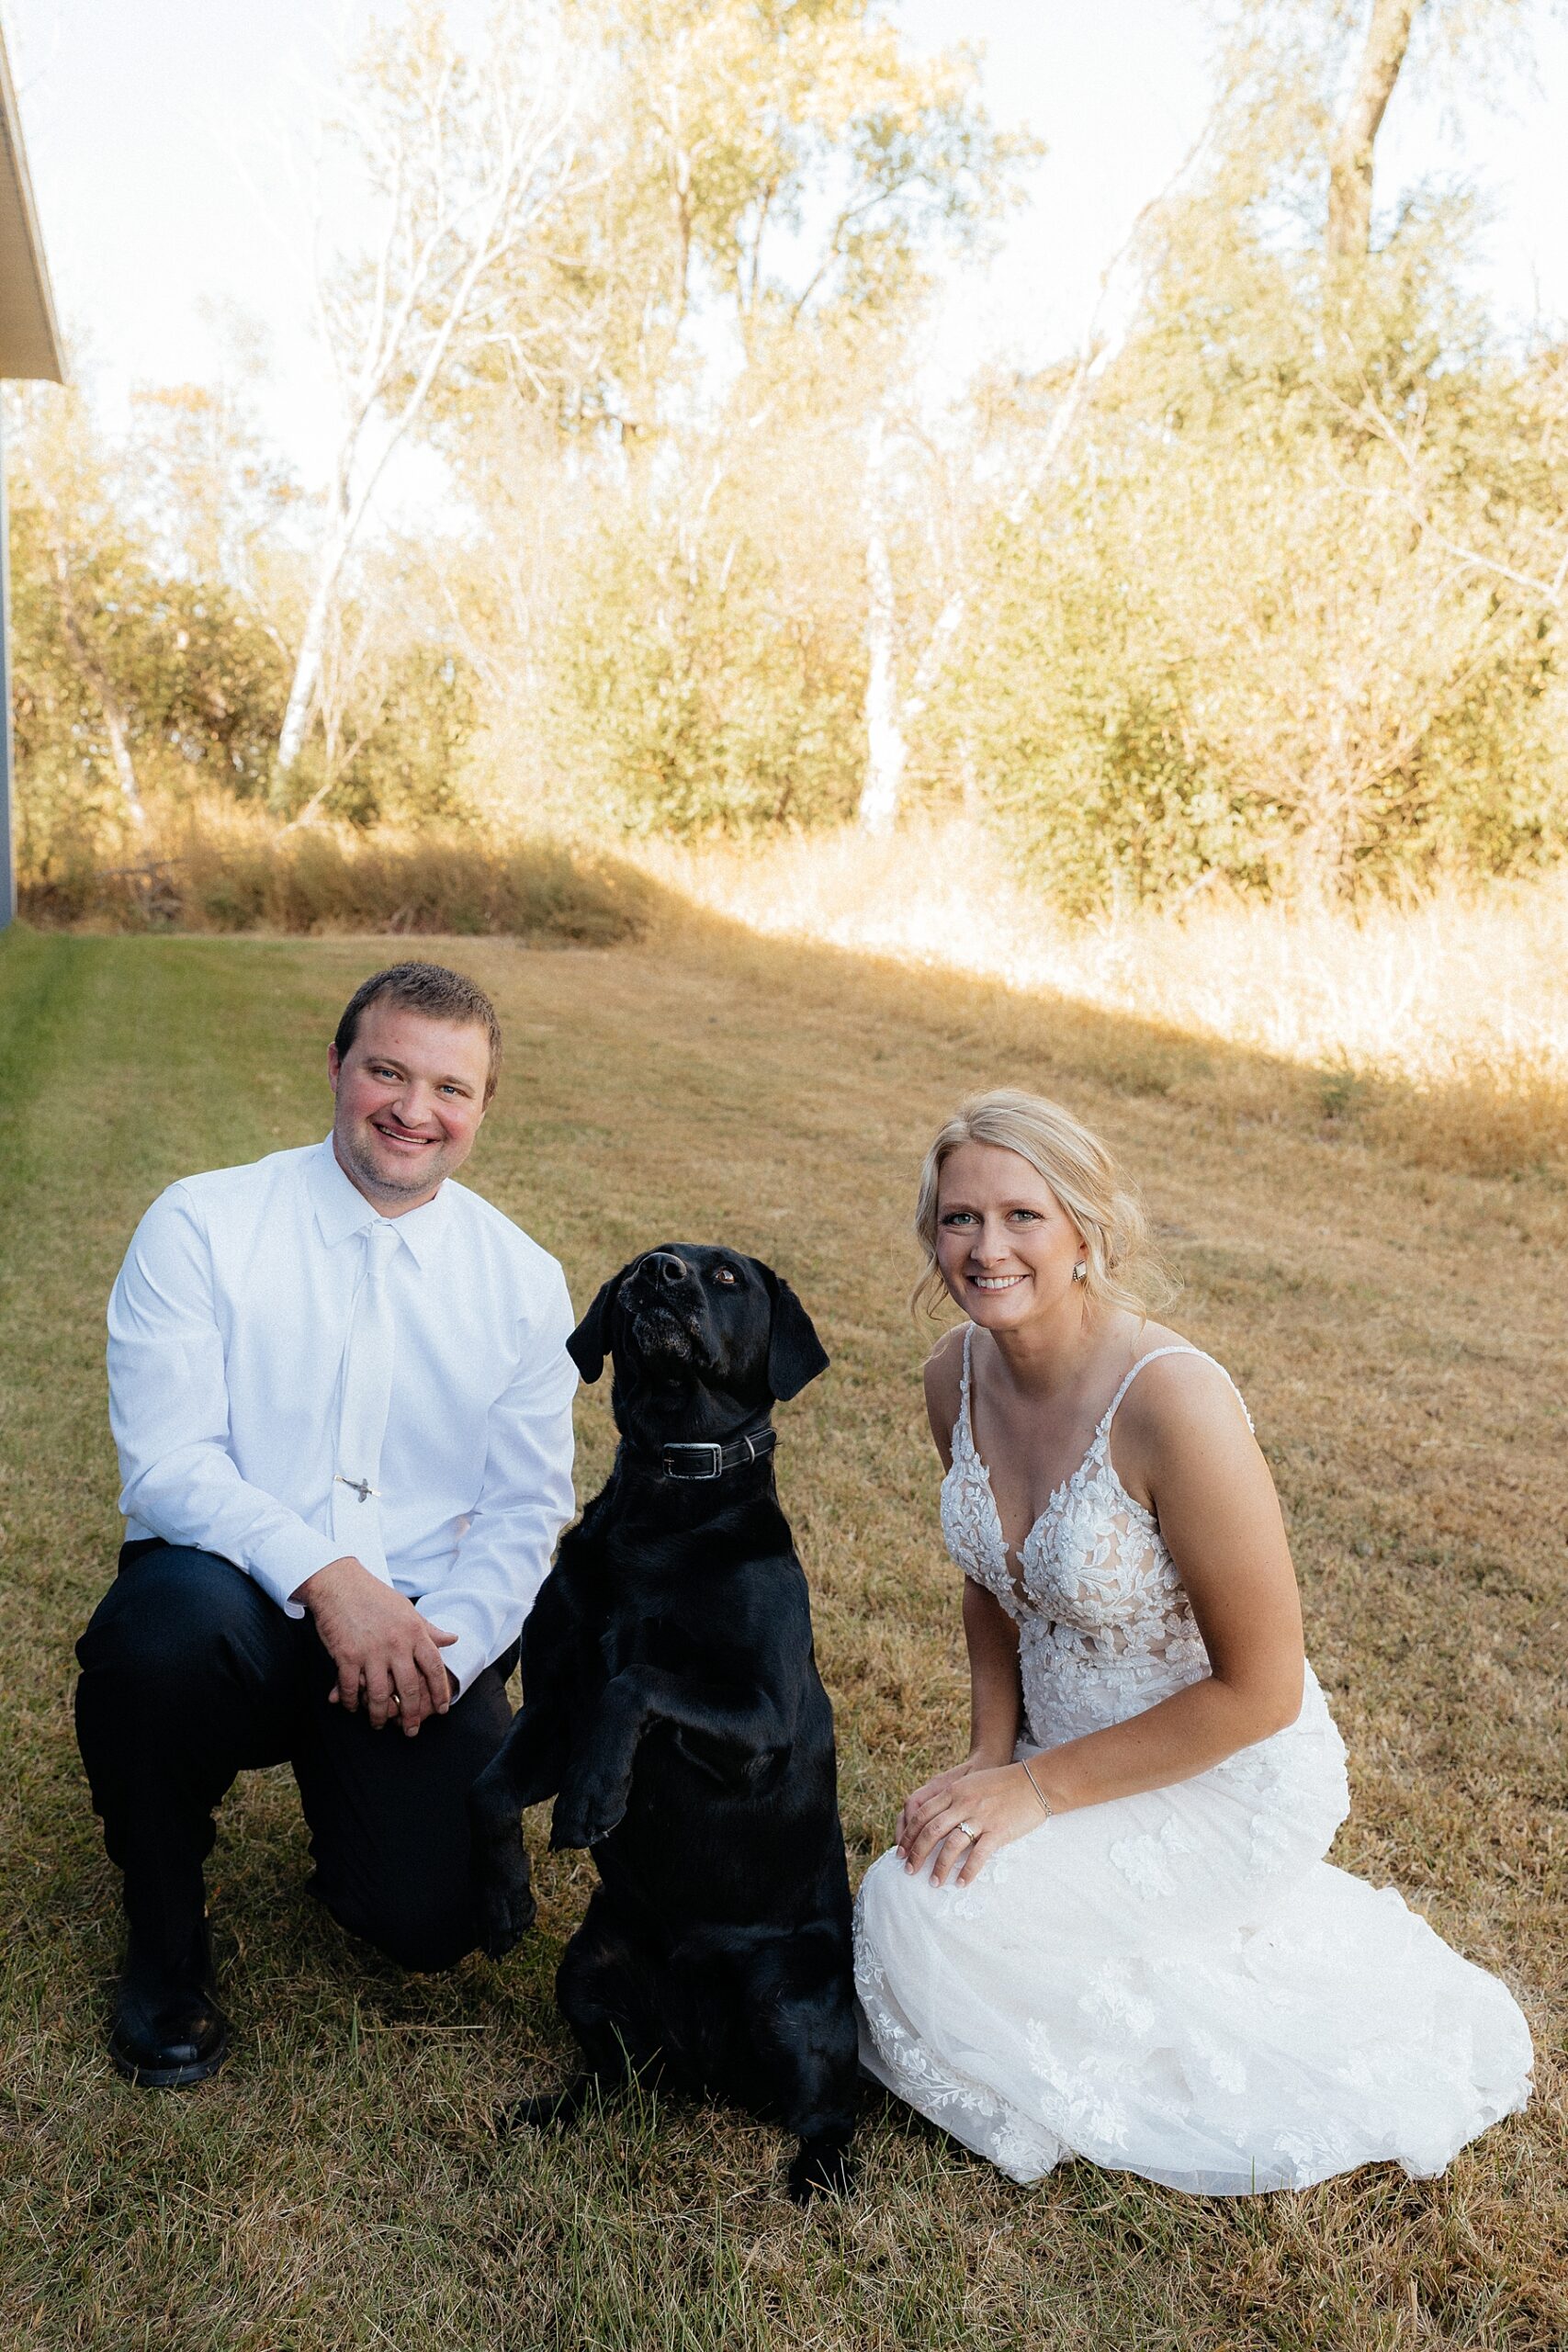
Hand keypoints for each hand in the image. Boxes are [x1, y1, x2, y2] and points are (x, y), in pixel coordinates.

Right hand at [296, 1556, 457, 1735]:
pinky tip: (352, 1707)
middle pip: (409, 1688)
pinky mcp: (347, 1655)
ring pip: (379, 1694)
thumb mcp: (407, 1610)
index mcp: (414, 1631)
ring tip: (379, 1724)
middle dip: (412, 1714)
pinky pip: (351, 1688)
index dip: (440, 1691)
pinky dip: (351, 1702)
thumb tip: (453, 1639)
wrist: (339, 1583)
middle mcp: (396, 1644)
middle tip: (412, 1730)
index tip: (442, 1708)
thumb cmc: (375, 1596)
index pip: (434, 1667)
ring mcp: (371, 1651)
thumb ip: (429, 1629)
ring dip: (379, 1714)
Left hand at [896, 1760, 1050, 1887]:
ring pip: (951, 1846)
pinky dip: (967, 1872)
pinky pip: (978, 1856)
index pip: (922, 1814)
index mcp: (954, 1791)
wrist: (1036, 1782)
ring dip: (939, 1867)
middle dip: (917, 1853)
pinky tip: (961, 1883)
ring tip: (933, 1882)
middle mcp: (963, 1803)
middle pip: (930, 1831)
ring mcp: (980, 1817)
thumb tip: (937, 1817)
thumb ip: (954, 1797)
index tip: (902, 1850)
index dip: (909, 1834)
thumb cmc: (1005, 1783)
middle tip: (909, 1870)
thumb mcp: (972, 1783)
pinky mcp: (998, 1831)